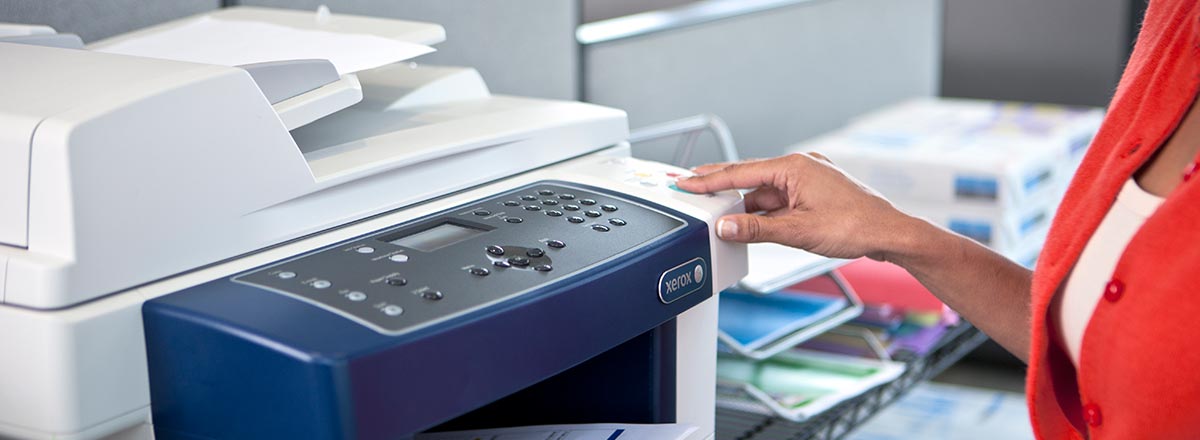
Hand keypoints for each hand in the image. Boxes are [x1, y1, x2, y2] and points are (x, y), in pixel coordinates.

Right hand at [675, 153, 915, 260]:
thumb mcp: (798, 231)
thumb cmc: (855, 226)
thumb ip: (757, 230)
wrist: (890, 233)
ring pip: (765, 191)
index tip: (685, 183)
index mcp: (794, 167)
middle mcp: (800, 167)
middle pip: (750, 176)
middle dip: (720, 184)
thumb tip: (726, 227)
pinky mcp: (815, 193)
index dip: (709, 180)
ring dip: (745, 205)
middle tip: (689, 184)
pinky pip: (780, 199)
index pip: (740, 172)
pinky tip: (752, 224)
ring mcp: (809, 180)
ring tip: (720, 218)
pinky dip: (764, 211)